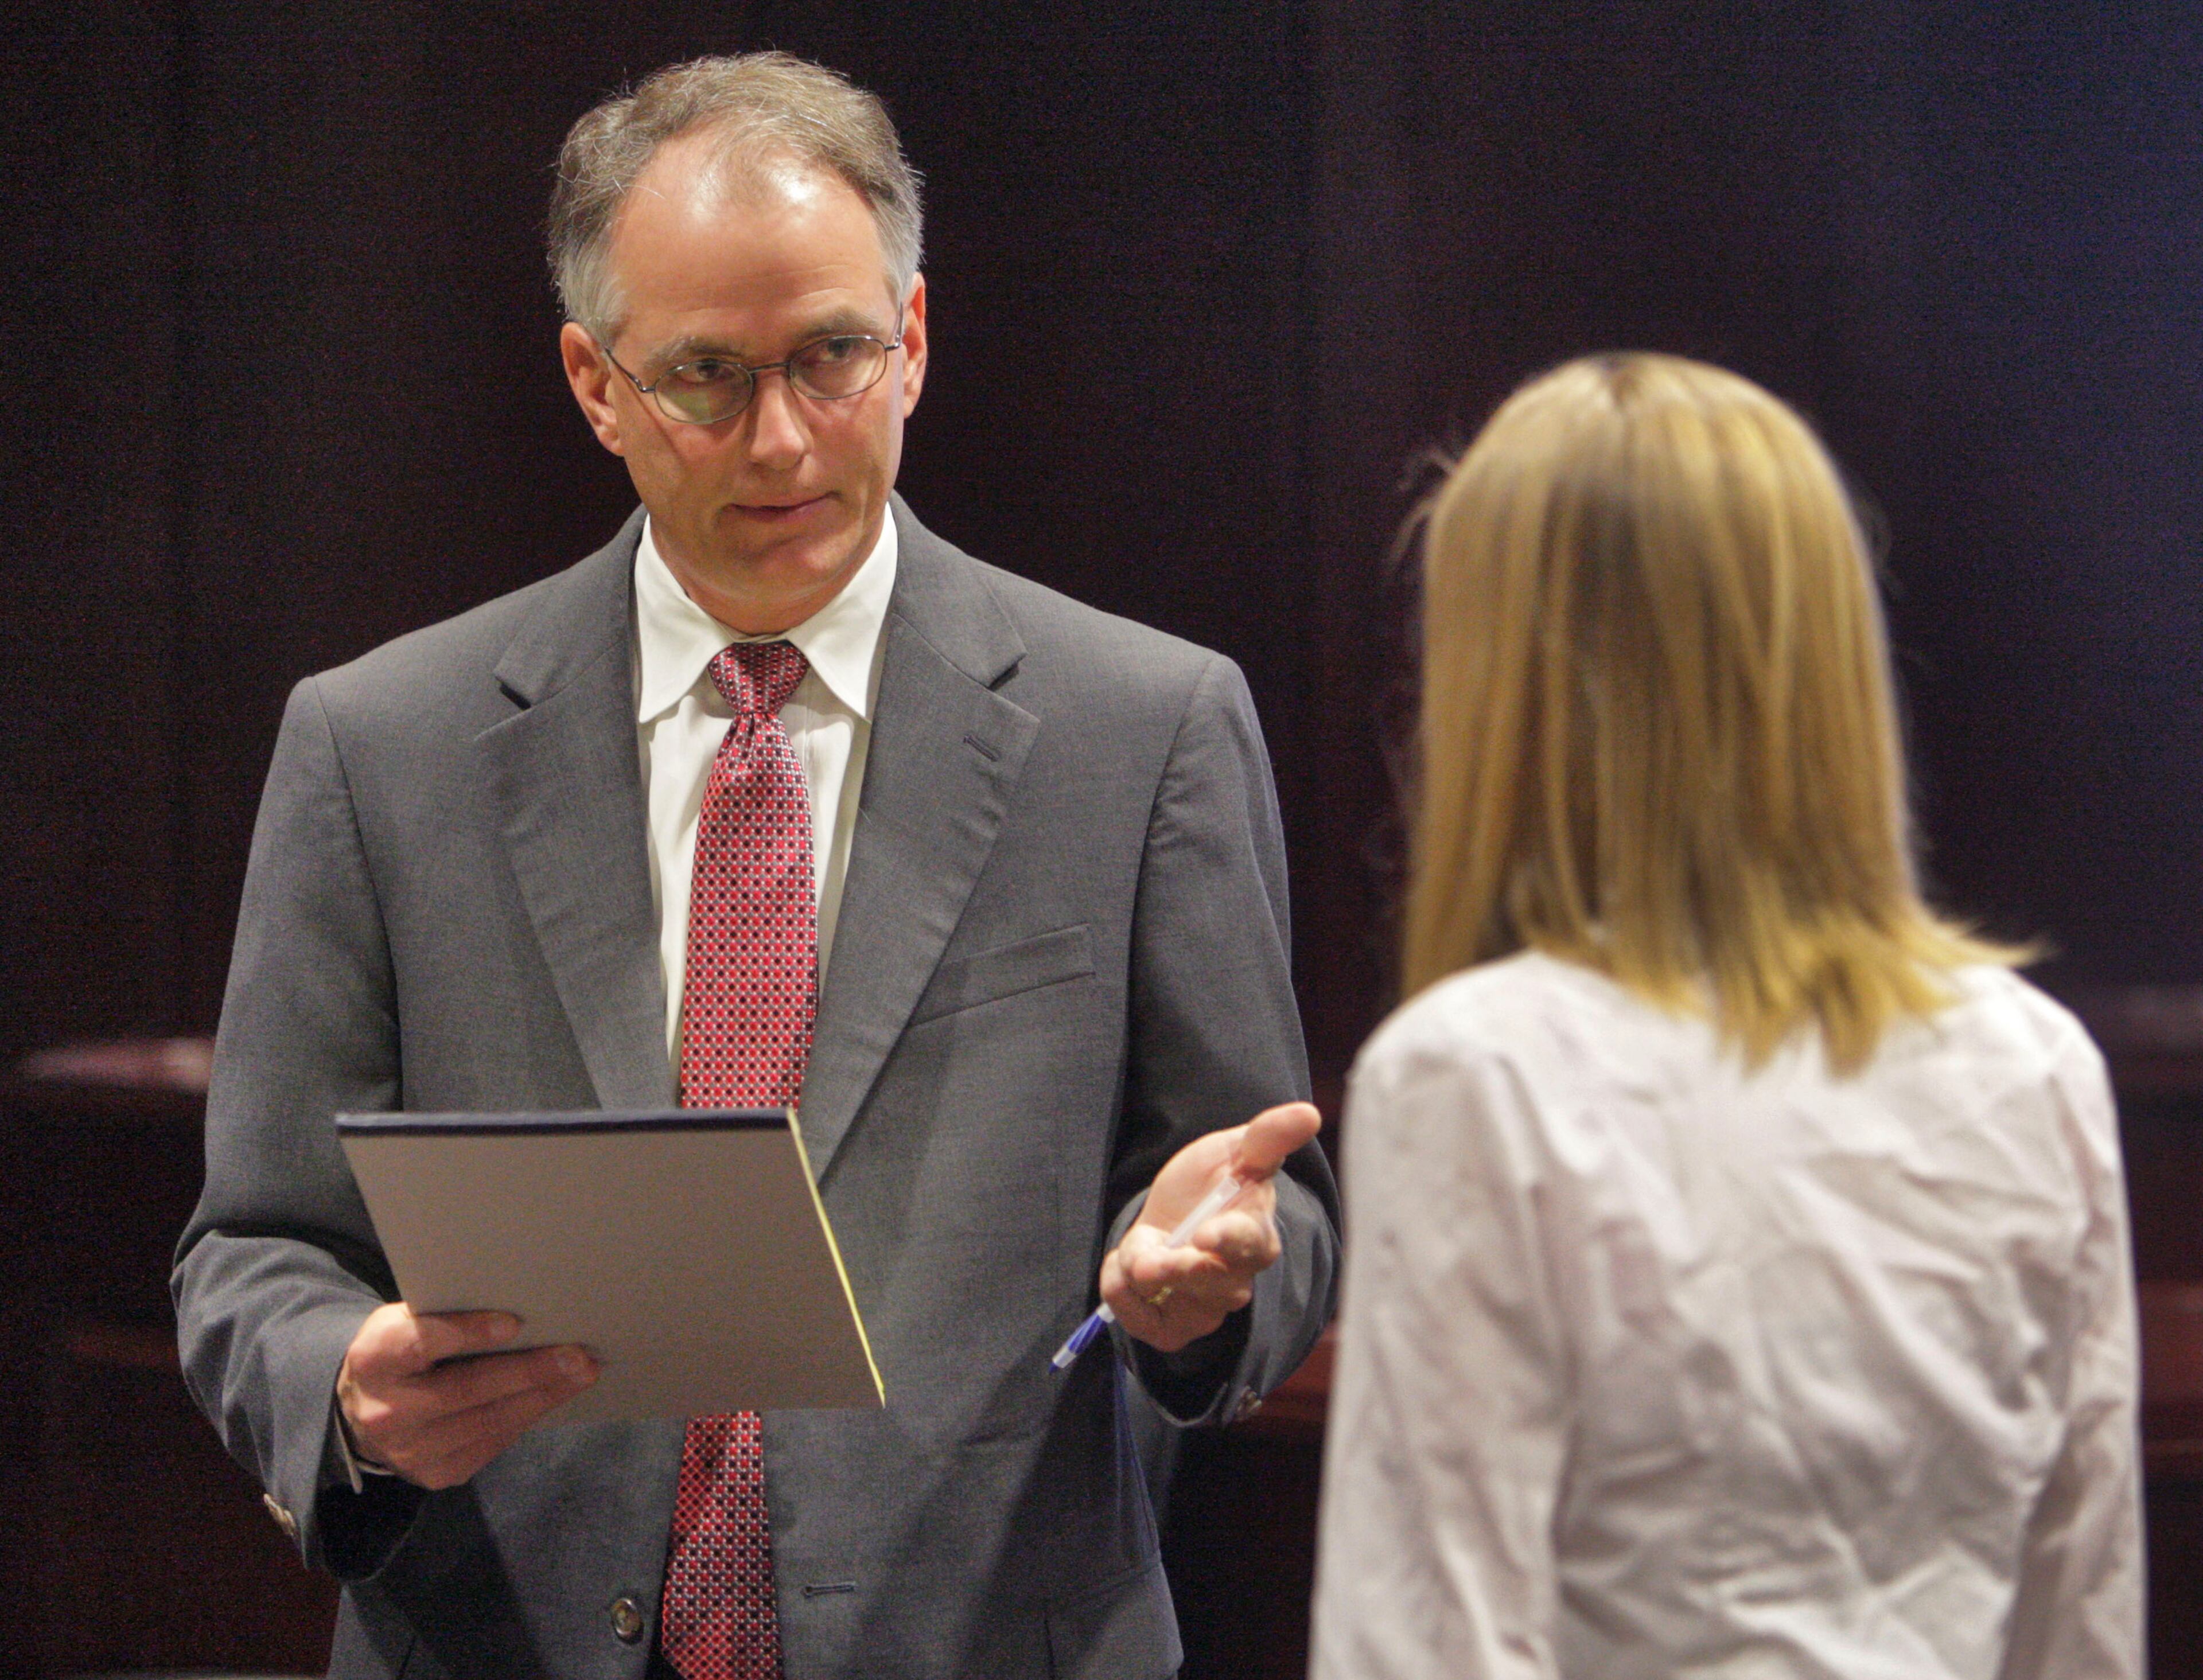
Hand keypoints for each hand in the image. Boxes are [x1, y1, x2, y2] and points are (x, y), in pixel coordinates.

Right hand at [335, 1303, 597, 1490]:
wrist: (363, 1411)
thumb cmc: (400, 1352)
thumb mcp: (404, 1322)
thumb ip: (443, 1316)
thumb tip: (517, 1311)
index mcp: (374, 1360)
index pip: (419, 1343)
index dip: (466, 1332)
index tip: (514, 1322)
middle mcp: (386, 1412)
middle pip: (466, 1390)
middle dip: (529, 1371)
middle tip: (577, 1355)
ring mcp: (411, 1451)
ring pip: (488, 1421)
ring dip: (542, 1396)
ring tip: (582, 1373)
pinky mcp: (436, 1474)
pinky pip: (493, 1443)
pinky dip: (527, 1416)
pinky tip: (554, 1396)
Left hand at [1101, 1101, 1321, 1353]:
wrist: (1176, 1215)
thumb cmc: (1212, 1183)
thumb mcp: (1235, 1151)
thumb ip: (1268, 1137)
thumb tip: (1310, 1112)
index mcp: (1256, 1236)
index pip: (1248, 1245)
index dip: (1227, 1240)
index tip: (1206, 1235)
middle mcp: (1236, 1280)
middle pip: (1210, 1284)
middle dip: (1176, 1272)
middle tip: (1146, 1263)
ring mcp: (1206, 1308)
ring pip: (1176, 1310)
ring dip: (1140, 1283)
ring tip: (1133, 1254)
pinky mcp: (1174, 1327)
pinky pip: (1145, 1327)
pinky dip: (1122, 1297)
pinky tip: (1126, 1267)